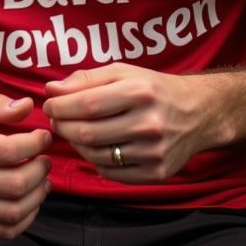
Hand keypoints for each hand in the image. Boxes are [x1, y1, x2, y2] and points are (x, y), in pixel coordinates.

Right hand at [0, 89, 51, 238]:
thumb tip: (25, 107)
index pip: (9, 151)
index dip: (34, 143)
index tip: (43, 136)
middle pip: (14, 184)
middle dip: (40, 170)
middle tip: (45, 159)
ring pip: (12, 212)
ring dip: (37, 196)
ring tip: (42, 179)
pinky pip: (2, 231)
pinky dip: (24, 219)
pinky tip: (29, 200)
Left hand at [43, 64, 216, 182]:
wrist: (197, 113)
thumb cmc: (151, 88)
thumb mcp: (121, 72)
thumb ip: (85, 78)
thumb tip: (51, 89)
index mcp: (138, 92)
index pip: (87, 104)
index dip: (60, 106)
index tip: (48, 104)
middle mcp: (148, 124)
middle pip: (89, 132)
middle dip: (63, 126)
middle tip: (55, 120)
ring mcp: (154, 152)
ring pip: (97, 155)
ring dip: (76, 144)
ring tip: (72, 131)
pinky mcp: (157, 173)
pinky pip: (112, 173)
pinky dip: (95, 161)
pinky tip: (93, 147)